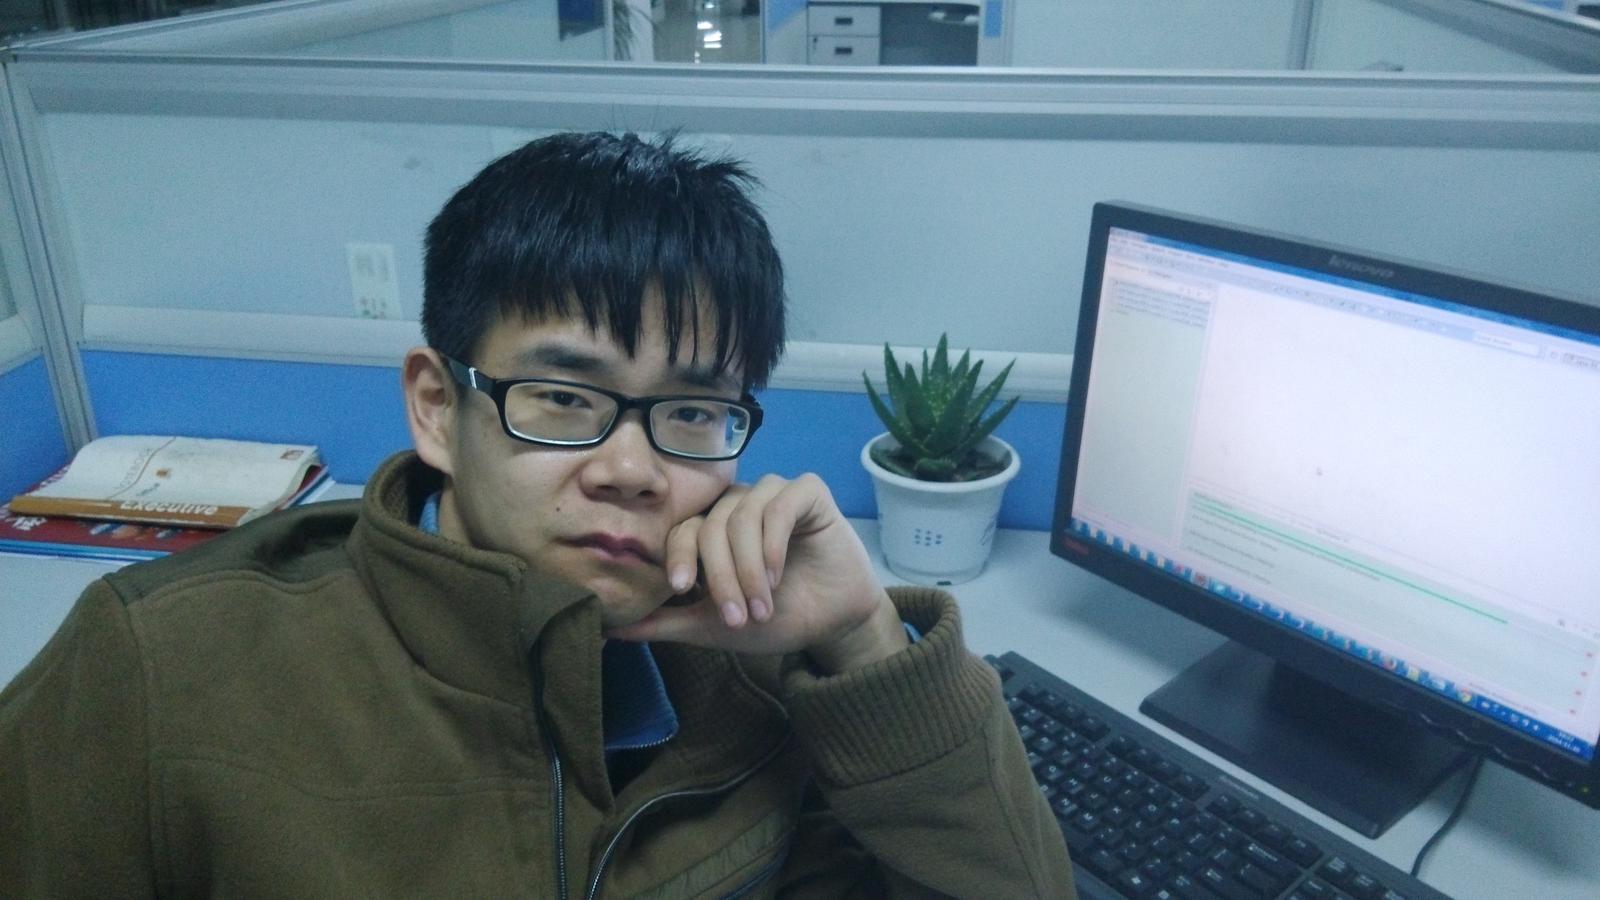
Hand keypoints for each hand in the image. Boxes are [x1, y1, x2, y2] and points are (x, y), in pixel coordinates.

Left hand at [605, 474, 909, 673]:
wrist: (833, 623)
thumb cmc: (775, 619)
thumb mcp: (714, 626)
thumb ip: (667, 622)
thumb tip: (612, 628)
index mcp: (713, 529)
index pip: (683, 530)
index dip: (679, 557)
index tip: (681, 590)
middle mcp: (739, 505)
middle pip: (711, 526)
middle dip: (720, 577)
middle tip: (736, 617)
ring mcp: (772, 494)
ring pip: (742, 518)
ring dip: (749, 568)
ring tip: (762, 606)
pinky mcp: (807, 492)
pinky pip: (779, 507)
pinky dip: (773, 544)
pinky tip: (778, 575)